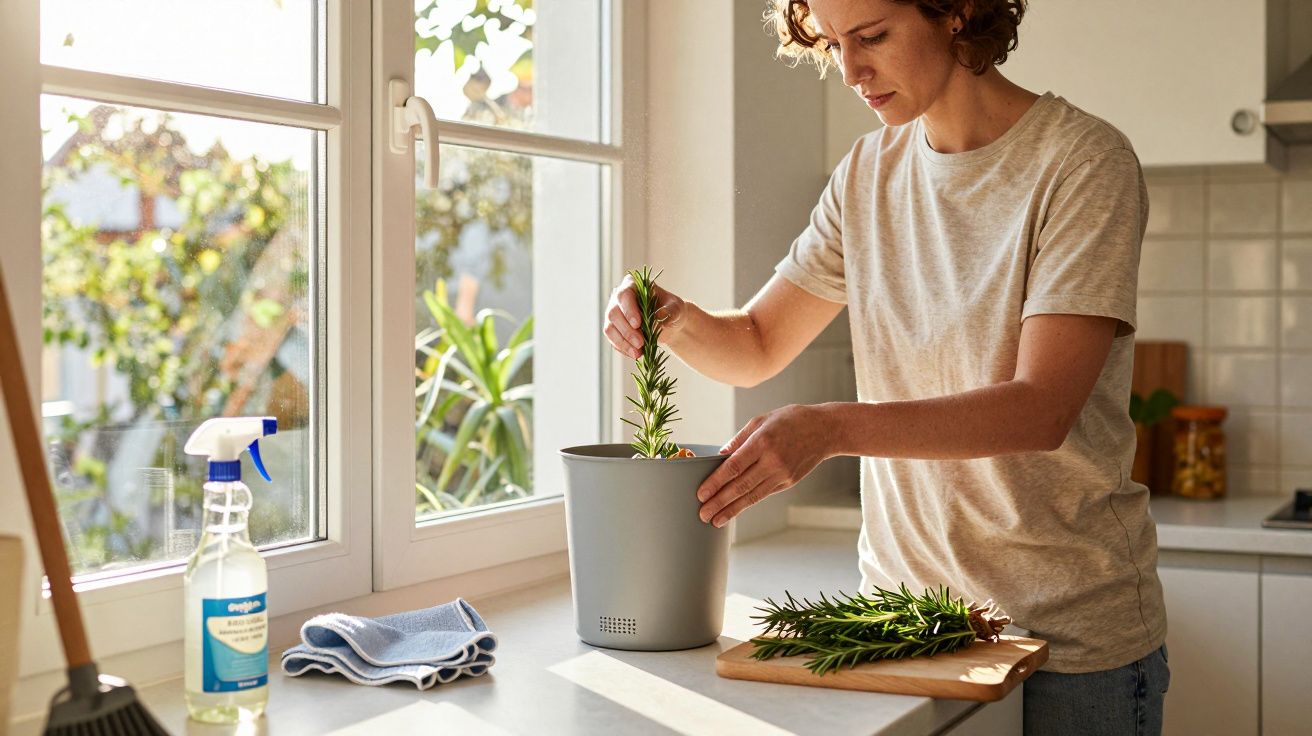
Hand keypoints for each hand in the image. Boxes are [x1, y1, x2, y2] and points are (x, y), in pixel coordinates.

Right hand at [603, 273, 685, 359]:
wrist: (670, 323)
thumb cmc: (672, 310)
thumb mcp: (677, 308)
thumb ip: (670, 311)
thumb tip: (659, 317)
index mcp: (633, 285)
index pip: (624, 295)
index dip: (629, 310)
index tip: (638, 324)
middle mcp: (619, 298)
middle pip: (613, 313)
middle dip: (626, 331)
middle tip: (640, 343)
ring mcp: (614, 313)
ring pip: (610, 328)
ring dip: (623, 342)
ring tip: (638, 353)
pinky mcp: (614, 328)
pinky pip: (613, 339)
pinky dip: (623, 348)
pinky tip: (635, 354)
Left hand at [696, 404, 831, 527]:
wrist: (824, 430)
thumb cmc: (790, 420)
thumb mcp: (761, 420)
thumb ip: (739, 439)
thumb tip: (720, 456)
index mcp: (762, 442)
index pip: (734, 467)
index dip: (716, 482)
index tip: (701, 494)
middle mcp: (772, 461)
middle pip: (741, 486)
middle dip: (719, 502)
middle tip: (702, 514)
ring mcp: (782, 474)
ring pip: (752, 496)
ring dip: (732, 510)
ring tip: (715, 520)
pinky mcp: (788, 482)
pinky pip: (763, 495)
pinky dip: (747, 504)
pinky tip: (735, 510)